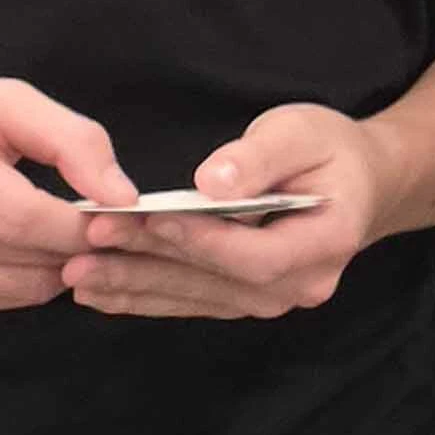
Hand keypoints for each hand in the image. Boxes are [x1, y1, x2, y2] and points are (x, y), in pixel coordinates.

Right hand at [0, 70, 133, 314]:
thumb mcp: (0, 99)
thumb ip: (72, 140)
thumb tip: (123, 197)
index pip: (24, 216)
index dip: (83, 223)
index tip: (118, 212)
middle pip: (23, 255)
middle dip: (78, 245)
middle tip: (103, 225)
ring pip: (16, 288)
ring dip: (57, 267)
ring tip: (65, 233)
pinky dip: (24, 281)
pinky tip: (25, 249)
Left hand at [64, 104, 399, 320]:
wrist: (357, 184)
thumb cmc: (329, 150)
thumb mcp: (302, 133)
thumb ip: (259, 157)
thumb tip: (213, 182)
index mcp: (326, 242)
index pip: (256, 255)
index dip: (200, 241)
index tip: (146, 218)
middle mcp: (302, 284)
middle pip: (216, 280)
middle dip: (148, 261)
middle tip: (88, 243)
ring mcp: (274, 299)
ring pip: (198, 296)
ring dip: (136, 286)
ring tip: (77, 273)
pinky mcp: (247, 299)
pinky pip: (193, 301)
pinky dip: (145, 296)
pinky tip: (101, 291)